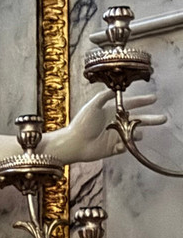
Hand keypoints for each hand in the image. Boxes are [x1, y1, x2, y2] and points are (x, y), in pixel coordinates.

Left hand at [49, 90, 166, 162]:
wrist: (74, 143)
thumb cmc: (81, 123)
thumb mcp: (93, 105)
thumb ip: (105, 96)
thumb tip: (116, 88)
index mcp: (112, 111)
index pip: (131, 105)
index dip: (142, 101)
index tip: (154, 98)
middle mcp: (116, 123)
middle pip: (138, 120)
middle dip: (151, 119)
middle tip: (163, 119)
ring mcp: (116, 136)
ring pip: (134, 134)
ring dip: (137, 133)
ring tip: (135, 133)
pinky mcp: (114, 148)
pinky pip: (126, 146)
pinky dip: (126, 145)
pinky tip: (119, 145)